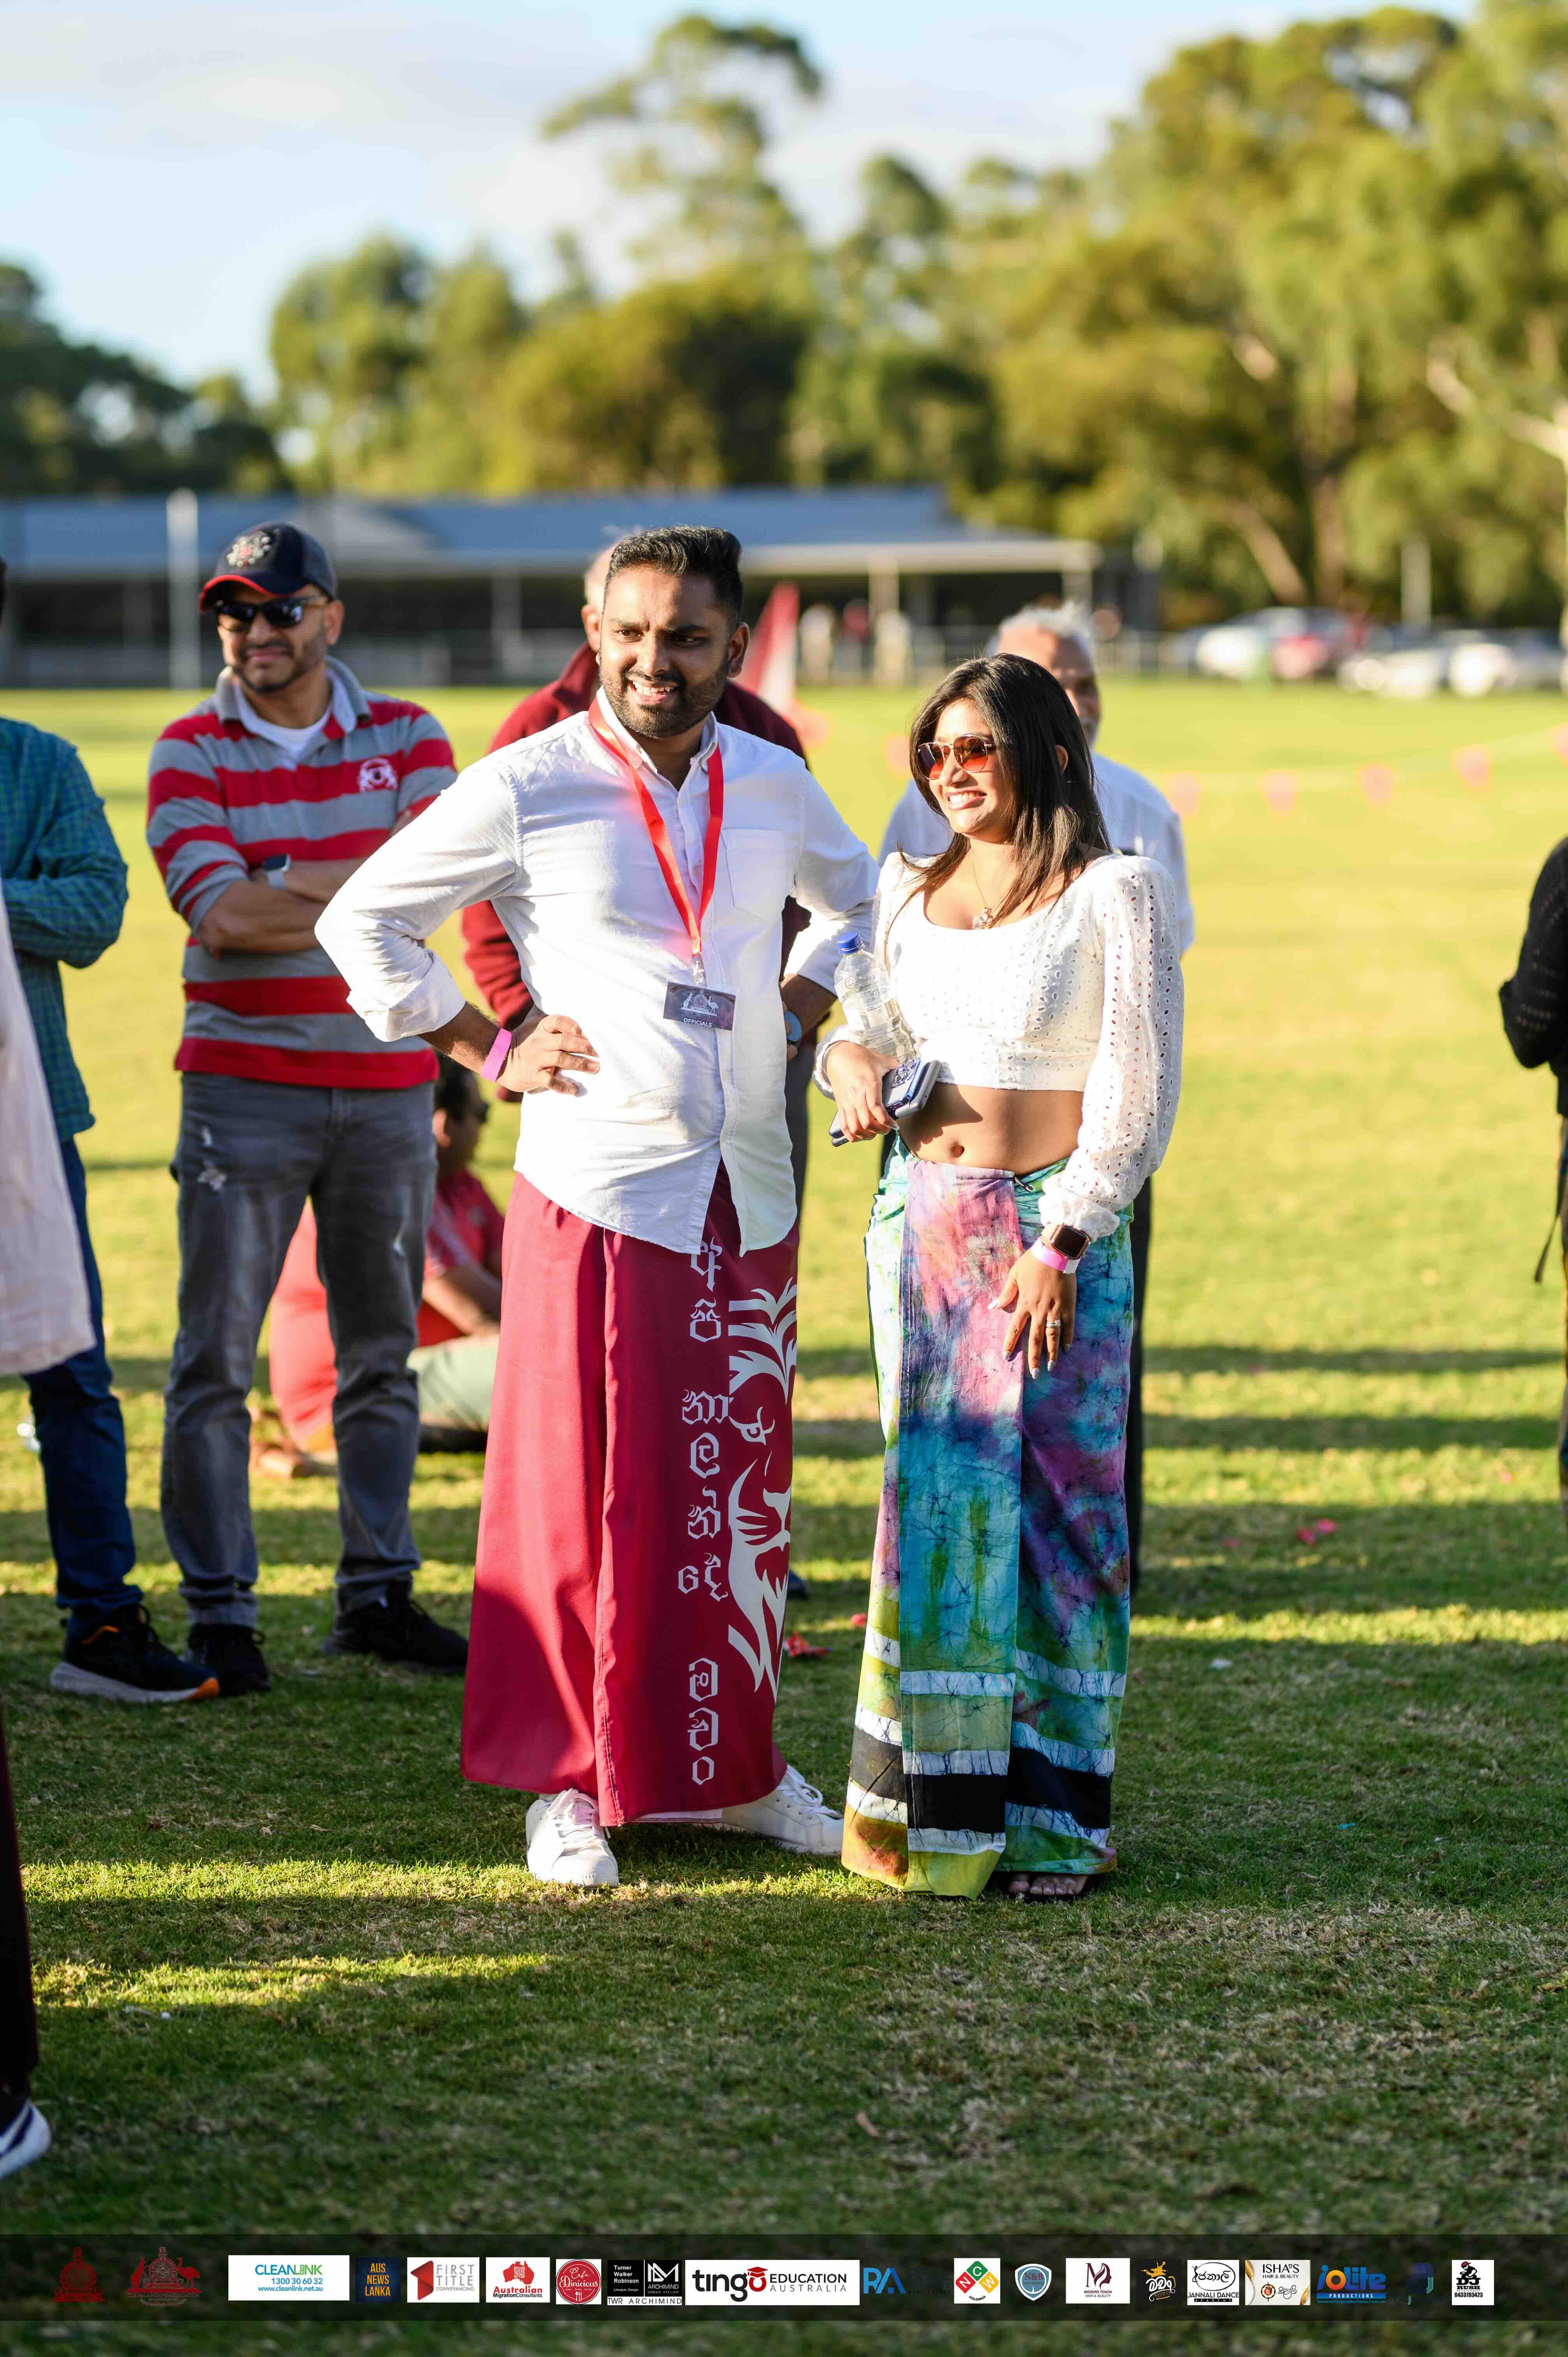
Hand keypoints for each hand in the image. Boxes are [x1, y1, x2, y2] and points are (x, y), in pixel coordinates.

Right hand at [502, 1010, 598, 1095]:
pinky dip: (562, 1086)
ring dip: (580, 1064)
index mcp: (541, 1027)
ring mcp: (536, 1059)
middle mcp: (539, 1041)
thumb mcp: (531, 1022)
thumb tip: (555, 992)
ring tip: (595, 1068)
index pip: (559, 1021)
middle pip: (565, 1041)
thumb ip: (544, 1010)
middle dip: (585, 1046)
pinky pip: (549, 1080)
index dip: (575, 1026)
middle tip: (601, 1052)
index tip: (591, 1032)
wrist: (499, 1059)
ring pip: (561, 1059)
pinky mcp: (532, 1076)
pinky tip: (574, 1090)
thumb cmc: (523, 1039)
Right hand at [825, 1039, 896, 1139]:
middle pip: (866, 1122)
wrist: (839, 1055)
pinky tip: (859, 1136)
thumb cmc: (862, 1057)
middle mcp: (857, 1095)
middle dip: (879, 1130)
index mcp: (869, 1084)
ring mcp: (847, 1102)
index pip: (876, 1108)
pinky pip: (843, 1126)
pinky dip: (851, 1135)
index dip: (886, 1120)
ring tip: (874, 1133)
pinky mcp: (840, 1105)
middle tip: (887, 1129)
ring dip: (866, 1135)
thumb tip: (909, 1071)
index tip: (894, 1125)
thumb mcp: (881, 1059)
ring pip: (854, 1127)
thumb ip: (895, 1066)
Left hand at [994, 1250, 1074, 1375]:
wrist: (1057, 1252)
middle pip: (1036, 1338)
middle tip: (1034, 1374)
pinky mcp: (1069, 1305)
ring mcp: (1055, 1309)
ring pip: (1053, 1335)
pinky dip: (1068, 1337)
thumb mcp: (1015, 1275)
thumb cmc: (1033, 1261)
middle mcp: (1039, 1309)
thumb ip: (1005, 1293)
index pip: (1015, 1328)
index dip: (1010, 1343)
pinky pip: (1069, 1325)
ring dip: (1051, 1353)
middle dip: (1034, 1357)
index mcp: (1025, 1303)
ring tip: (1050, 1367)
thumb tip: (992, 1307)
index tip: (1006, 1357)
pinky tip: (1067, 1349)